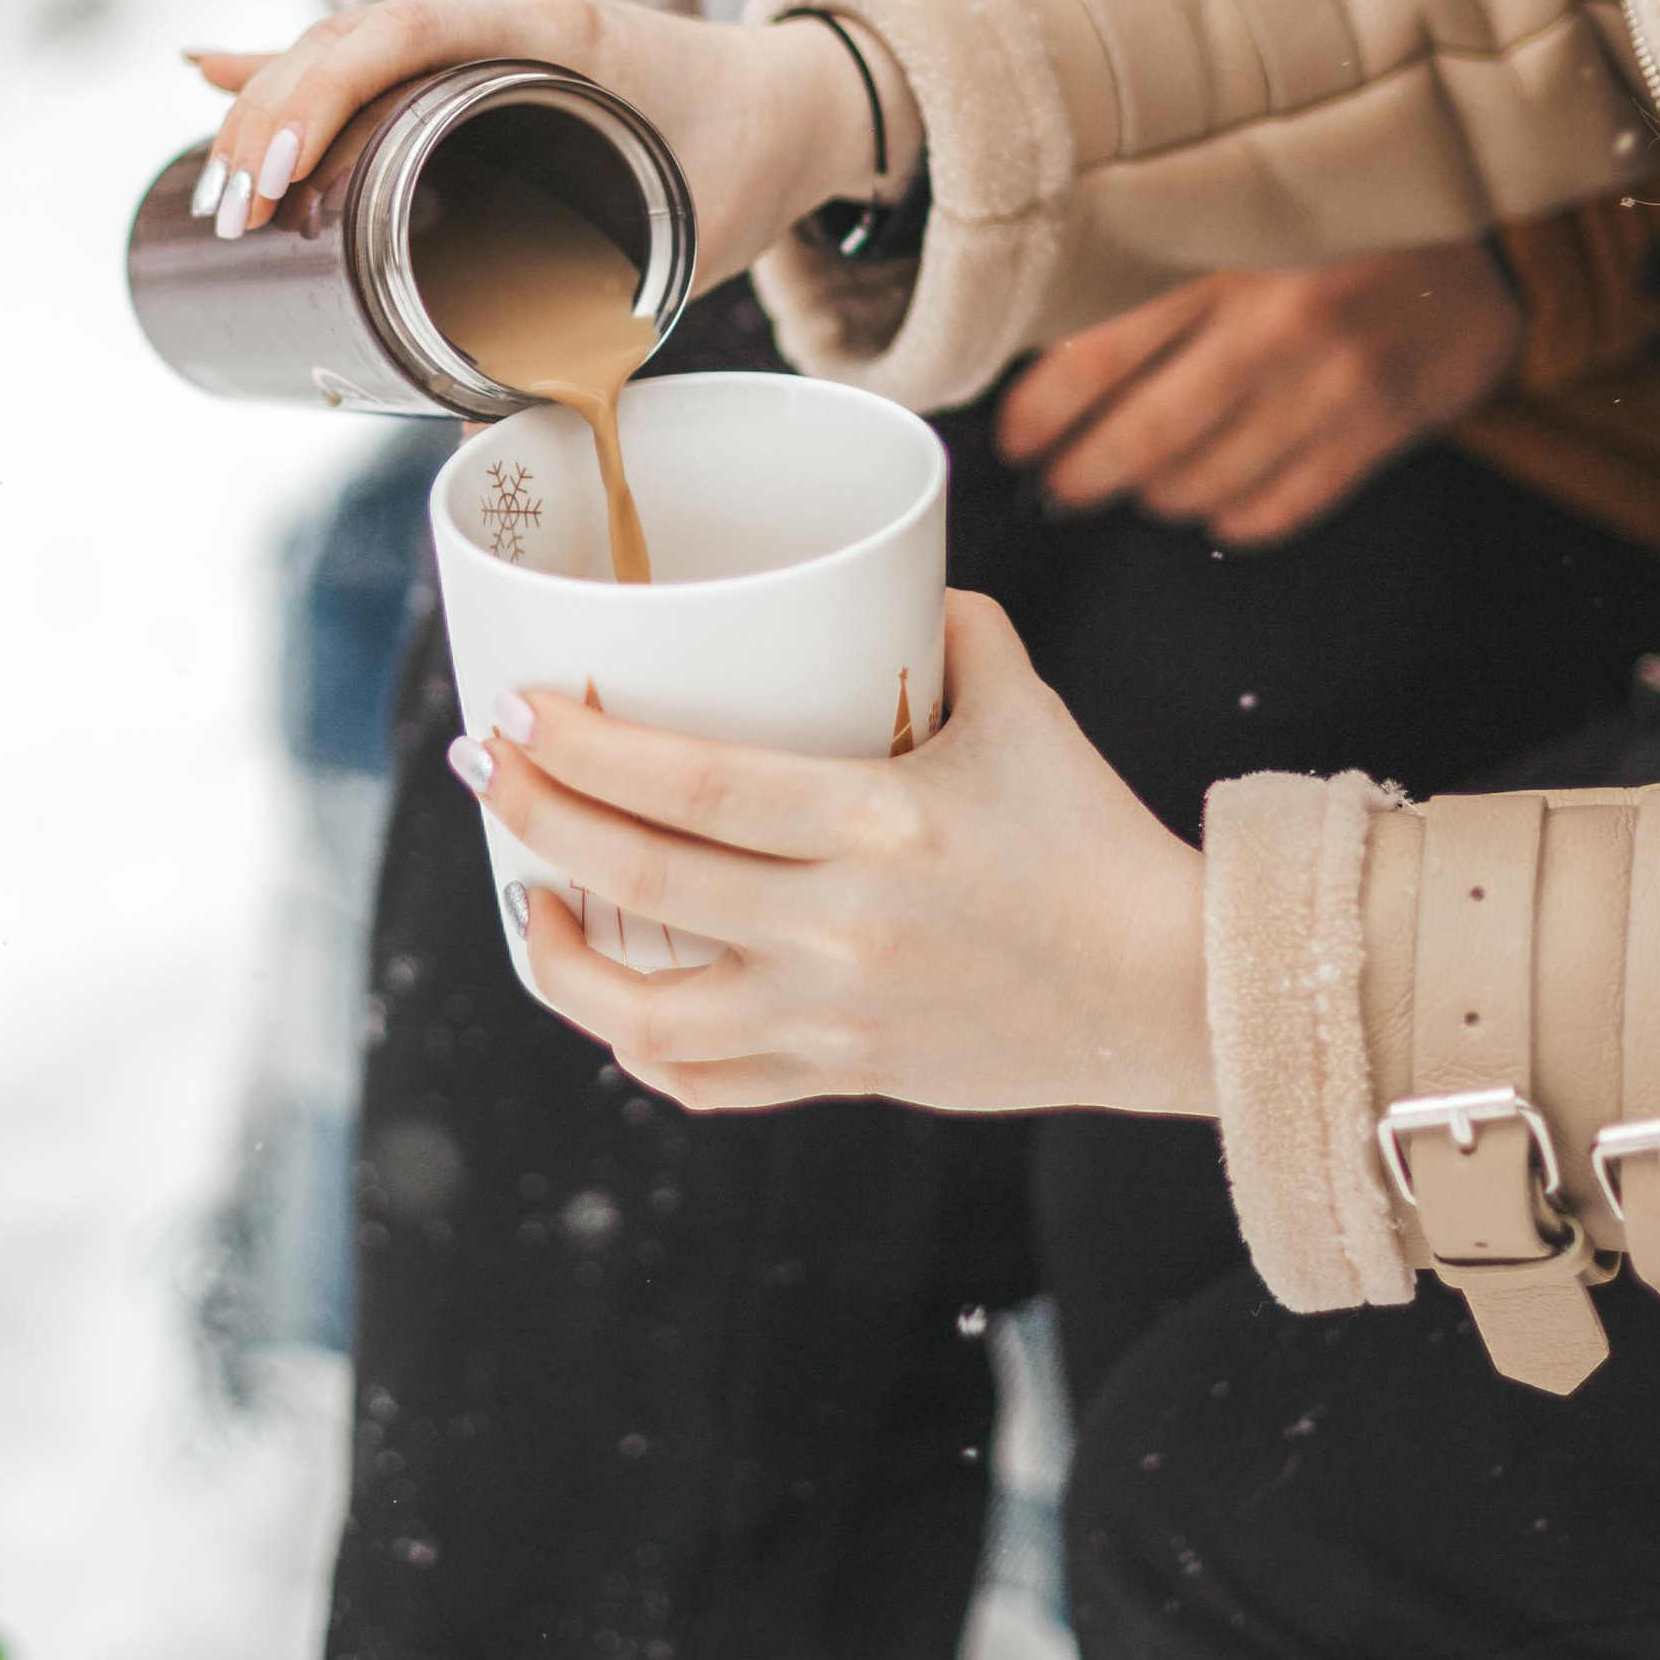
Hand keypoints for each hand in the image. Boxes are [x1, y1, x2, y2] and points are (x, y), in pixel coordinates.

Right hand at [185, 0, 881, 281]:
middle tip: (232, 213)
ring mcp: (484, 27)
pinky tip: (210, 76)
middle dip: (273, 116)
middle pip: (356, 36)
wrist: (793, 100)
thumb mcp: (673, 248)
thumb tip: (477, 444)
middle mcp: (506, 13)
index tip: (278, 174)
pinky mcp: (473, 53)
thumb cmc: (743, 160)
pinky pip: (366, 52)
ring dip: (270, 102)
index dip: (325, 93)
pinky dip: (292, 71)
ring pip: (349, 41)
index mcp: (557, 34)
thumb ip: (586, 339)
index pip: (410, 32)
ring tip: (218, 188)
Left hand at [448, 594, 1209, 1118]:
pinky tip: (615, 1000)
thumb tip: (885, 579)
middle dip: (538, 819)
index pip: (693, 788)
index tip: (519, 709)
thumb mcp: (1023, 712)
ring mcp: (837, 1017)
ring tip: (527, 897)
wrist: (1172, 993)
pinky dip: (642, 1047)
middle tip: (487, 764)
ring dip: (561, 960)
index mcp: (879, 828)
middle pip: (643, 882)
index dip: (586, 752)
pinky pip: (711, 1080)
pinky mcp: (848, 1077)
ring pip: (649, 1019)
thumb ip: (947, 635)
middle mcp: (844, 930)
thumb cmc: (1096, 840)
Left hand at [994, 242, 1522, 546]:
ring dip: (1156, 495)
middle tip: (1059, 485)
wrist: (1477, 213)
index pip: (1096, 355)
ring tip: (1137, 484)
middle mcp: (1274, 321)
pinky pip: (1281, 508)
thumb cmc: (1331, 206)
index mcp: (1219, 254)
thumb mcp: (1234, 202)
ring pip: (1206, 482)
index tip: (1015, 439)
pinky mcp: (1379, 428)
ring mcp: (1332, 382)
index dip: (1041, 414)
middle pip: (1144, 435)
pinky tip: (1214, 501)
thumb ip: (1153, 261)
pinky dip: (1234, 516)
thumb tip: (1046, 337)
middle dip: (1085, 474)